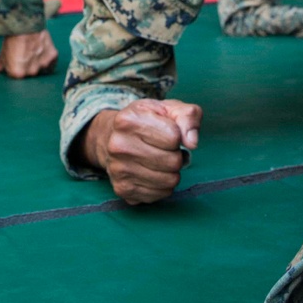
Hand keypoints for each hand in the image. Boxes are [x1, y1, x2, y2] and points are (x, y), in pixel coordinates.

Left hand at [0, 29, 57, 77]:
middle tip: (25, 52)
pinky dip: (48, 56)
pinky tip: (42, 48)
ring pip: (42, 67)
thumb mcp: (2, 54)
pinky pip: (52, 61)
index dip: (16, 66)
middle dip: (28, 65)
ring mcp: (43, 65)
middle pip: (30, 72)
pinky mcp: (53, 56)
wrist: (25, 24)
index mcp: (17, 74)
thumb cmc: (12, 39)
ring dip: (38, 61)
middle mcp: (31, 72)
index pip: (18, 75)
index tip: (16, 57)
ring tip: (34, 49)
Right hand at [81, 98, 202, 203]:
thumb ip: (188, 116)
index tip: (166, 132)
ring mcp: (119, 170)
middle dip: (176, 155)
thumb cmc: (144, 121)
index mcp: (128, 120)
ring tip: (160, 160)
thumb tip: (192, 142)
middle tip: (165, 149)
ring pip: (169, 181)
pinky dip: (163, 185)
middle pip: (173, 161)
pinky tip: (152, 172)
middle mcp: (119, 146)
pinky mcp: (123, 189)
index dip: (177, 135)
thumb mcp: (167, 108)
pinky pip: (160, 194)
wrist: (110, 136)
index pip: (175, 137)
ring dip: (171, 172)